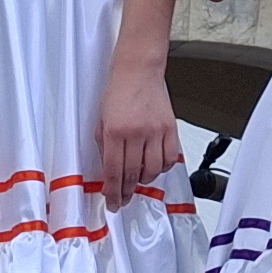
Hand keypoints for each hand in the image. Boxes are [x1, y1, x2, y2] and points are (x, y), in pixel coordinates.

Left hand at [93, 56, 176, 209]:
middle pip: (132, 174)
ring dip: (144, 180)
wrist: (138, 70)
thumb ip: (104, 146)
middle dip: (126, 192)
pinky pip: (169, 159)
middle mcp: (136, 133)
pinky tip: (154, 166)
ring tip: (138, 180)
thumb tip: (107, 171)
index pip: (113, 172)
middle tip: (123, 199)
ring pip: (153, 170)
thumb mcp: (101, 120)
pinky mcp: (170, 129)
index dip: (112, 192)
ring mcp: (155, 131)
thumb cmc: (118, 91)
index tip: (112, 201)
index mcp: (114, 131)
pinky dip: (162, 168)